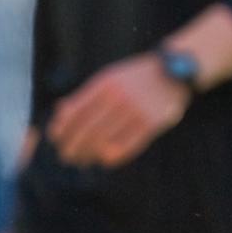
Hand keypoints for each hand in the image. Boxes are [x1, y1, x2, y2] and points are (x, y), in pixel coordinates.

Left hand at [47, 55, 189, 168]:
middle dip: (73, 147)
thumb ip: (86, 95)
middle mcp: (119, 96)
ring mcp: (136, 110)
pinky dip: (112, 157)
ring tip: (83, 160)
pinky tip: (105, 160)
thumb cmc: (136, 78)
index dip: (62, 129)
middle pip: (87, 130)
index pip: (75, 112)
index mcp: (105, 83)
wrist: (175, 72)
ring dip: (89, 155)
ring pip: (104, 141)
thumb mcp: (110, 78)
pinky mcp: (152, 123)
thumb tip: (59, 113)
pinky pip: (126, 147)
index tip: (56, 140)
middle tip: (67, 156)